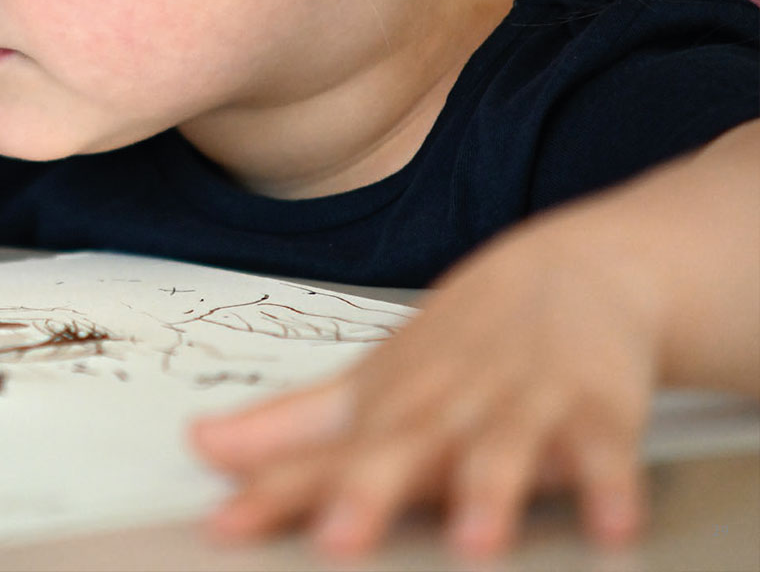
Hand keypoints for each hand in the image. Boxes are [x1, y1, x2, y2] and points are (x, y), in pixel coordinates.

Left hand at [190, 221, 660, 558]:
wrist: (575, 270)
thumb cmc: (460, 348)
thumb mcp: (373, 385)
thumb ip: (289, 428)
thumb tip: (200, 446)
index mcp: (387, 407)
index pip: (320, 455)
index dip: (272, 489)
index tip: (226, 524)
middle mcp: (446, 408)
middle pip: (404, 450)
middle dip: (368, 493)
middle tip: (339, 537)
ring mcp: (520, 406)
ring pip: (501, 451)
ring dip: (488, 493)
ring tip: (474, 542)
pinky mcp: (598, 412)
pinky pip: (607, 451)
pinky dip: (611, 484)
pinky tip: (611, 523)